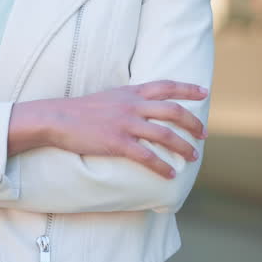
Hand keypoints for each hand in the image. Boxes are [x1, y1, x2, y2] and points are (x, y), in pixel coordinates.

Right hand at [12, 81, 207, 178]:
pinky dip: (162, 166)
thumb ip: (129, 99)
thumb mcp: (109, 97)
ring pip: (165, 135)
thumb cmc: (81, 110)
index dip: (188, 89)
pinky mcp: (117, 142)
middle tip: (204, 134)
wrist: (57, 118)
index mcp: (131, 93)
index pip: (167, 86)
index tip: (205, 93)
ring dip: (183, 147)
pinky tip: (170, 174)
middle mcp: (132, 105)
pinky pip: (146, 156)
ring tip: (193, 157)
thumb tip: (146, 105)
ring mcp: (125, 124)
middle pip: (173, 111)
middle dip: (193, 123)